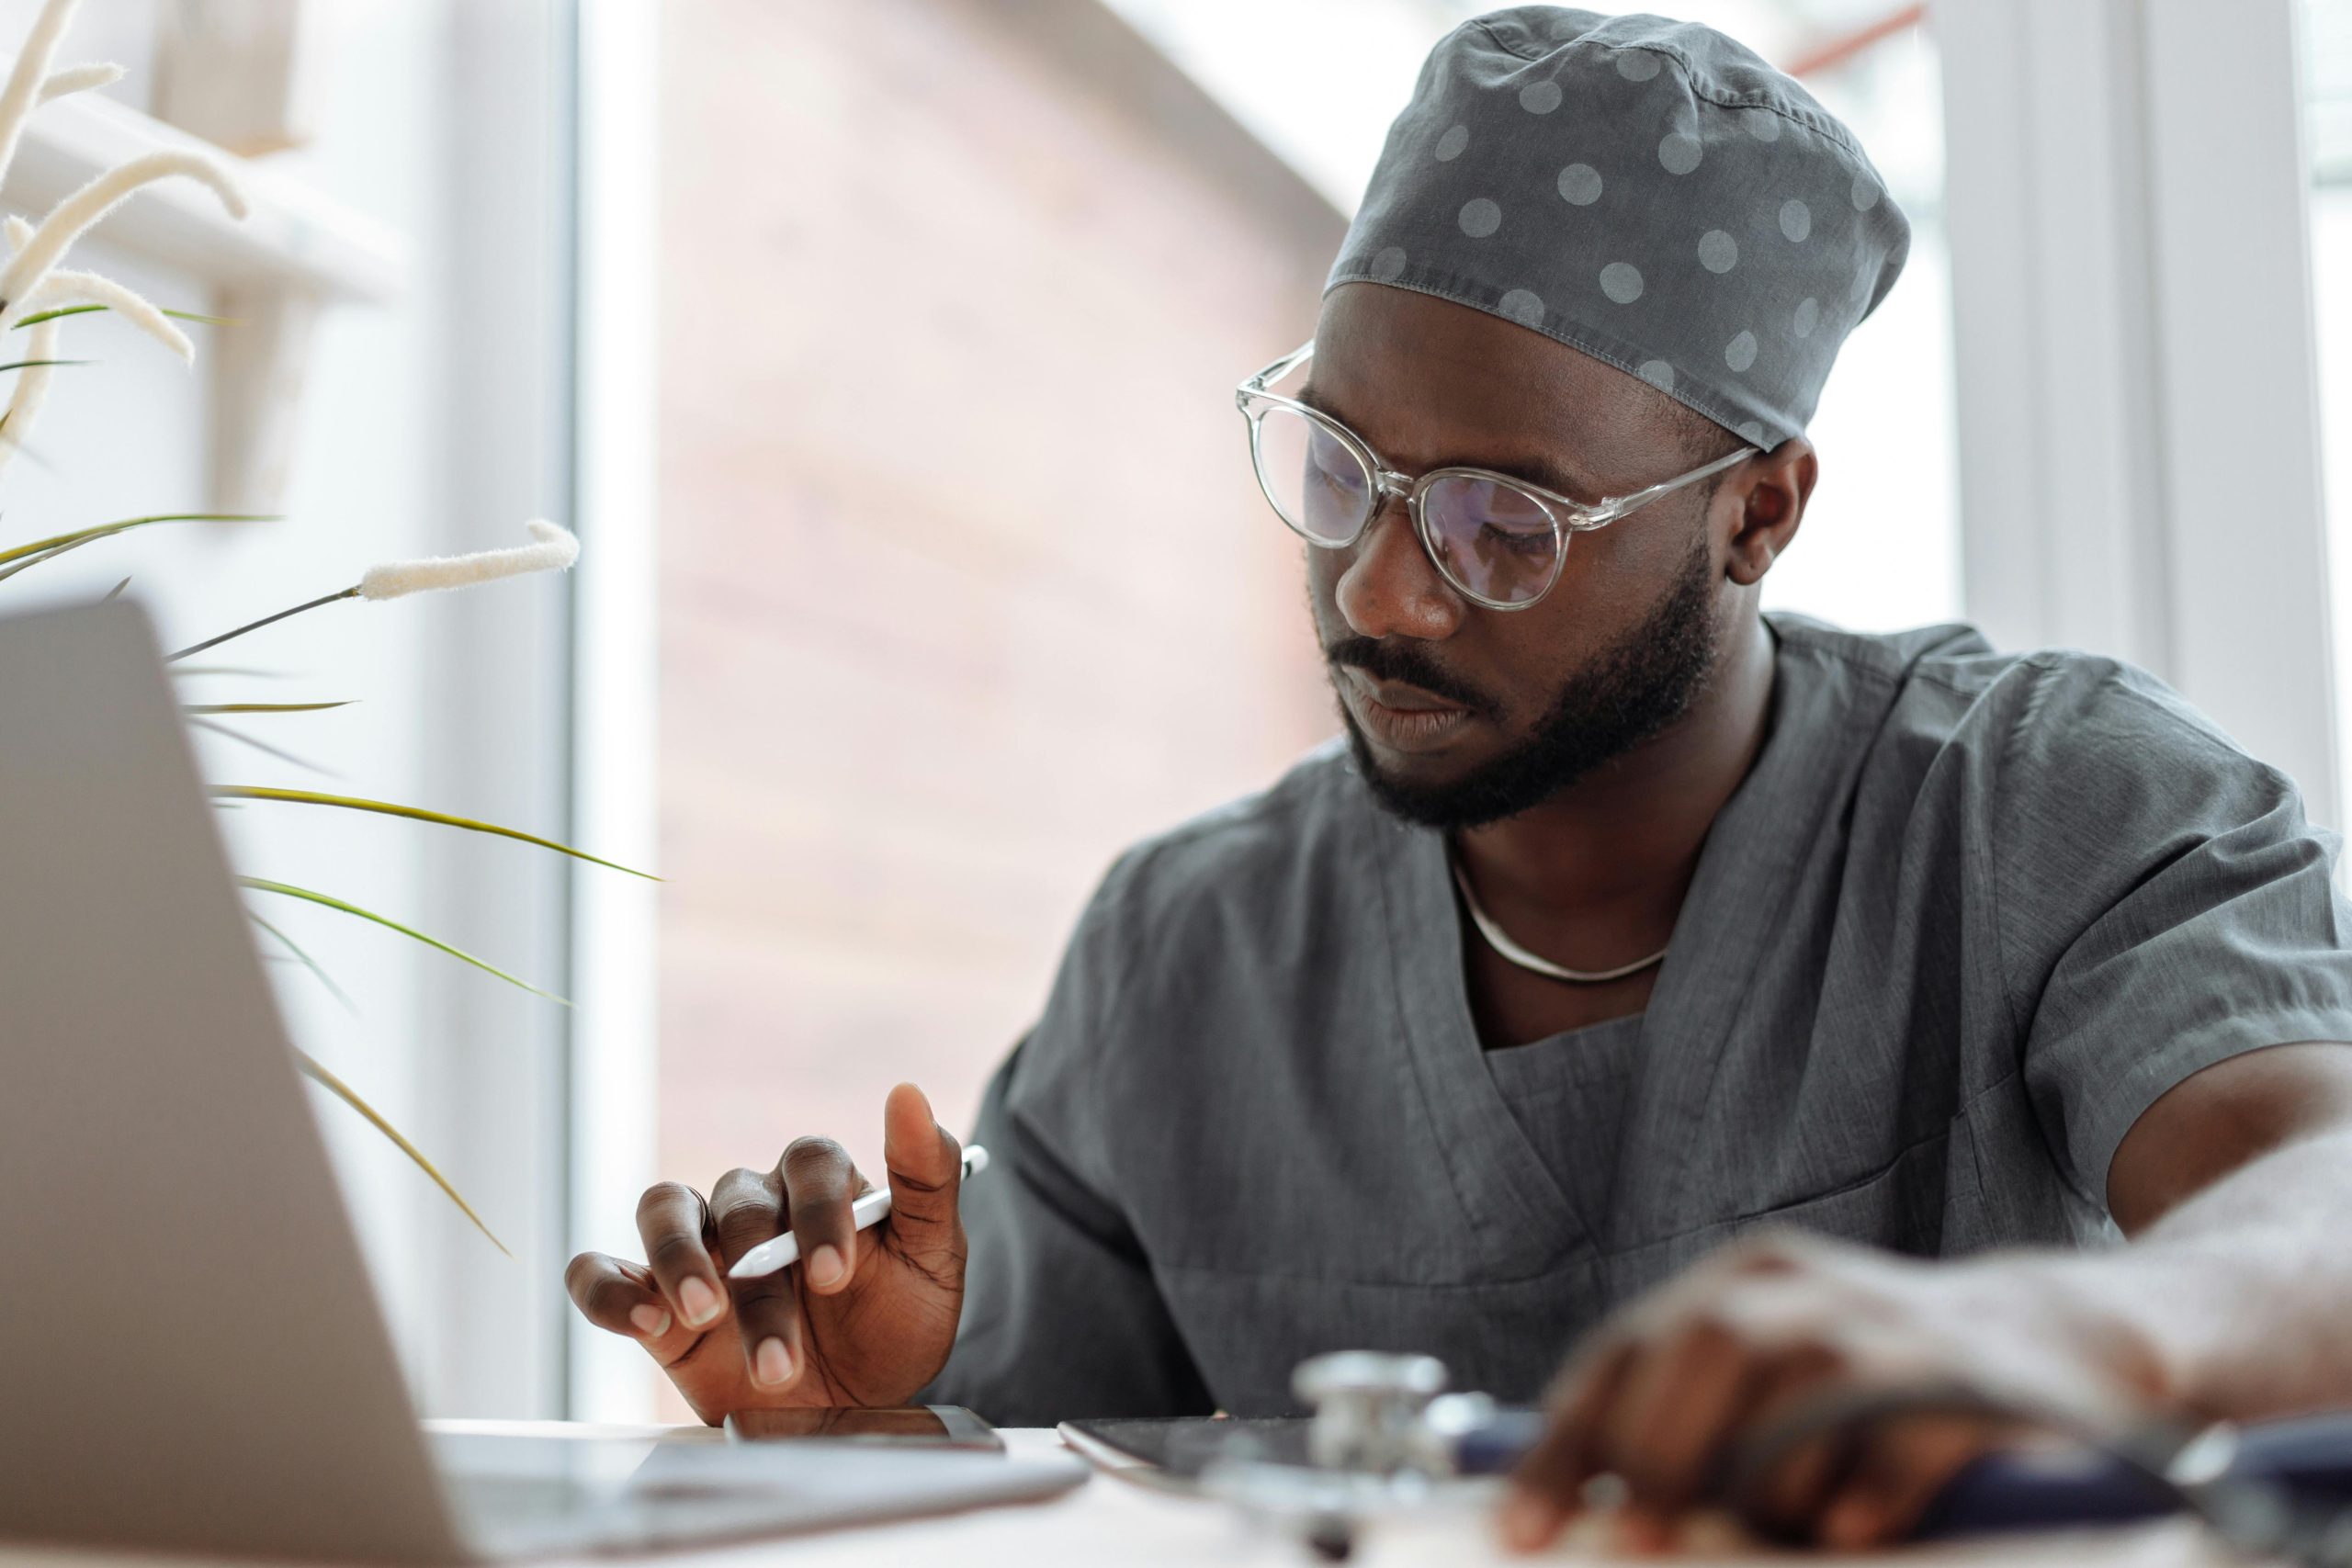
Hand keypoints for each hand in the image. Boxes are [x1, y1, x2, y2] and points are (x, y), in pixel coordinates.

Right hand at [565, 1082, 967, 1422]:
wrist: (855, 1407)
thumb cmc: (894, 1327)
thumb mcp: (933, 1261)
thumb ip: (926, 1179)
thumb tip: (907, 1092)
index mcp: (821, 1185)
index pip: (810, 1162)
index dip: (820, 1211)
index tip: (835, 1276)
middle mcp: (755, 1204)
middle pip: (741, 1204)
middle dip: (762, 1283)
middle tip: (783, 1356)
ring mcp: (700, 1247)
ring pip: (664, 1210)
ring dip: (678, 1261)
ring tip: (703, 1315)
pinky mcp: (652, 1297)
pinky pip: (601, 1270)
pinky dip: (609, 1289)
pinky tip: (645, 1323)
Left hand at [1500, 1232, 2165, 1552]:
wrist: (2054, 1345)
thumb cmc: (1878, 1390)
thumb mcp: (1773, 1385)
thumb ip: (1692, 1432)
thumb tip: (1596, 1520)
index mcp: (1738, 1285)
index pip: (1623, 1353)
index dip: (1568, 1444)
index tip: (1527, 1529)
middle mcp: (1803, 1288)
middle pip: (1705, 1345)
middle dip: (1657, 1452)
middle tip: (1637, 1541)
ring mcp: (1889, 1324)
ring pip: (1797, 1381)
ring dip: (1766, 1475)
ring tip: (1779, 1529)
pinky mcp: (1968, 1379)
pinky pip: (1900, 1434)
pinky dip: (1864, 1487)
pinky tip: (1848, 1528)